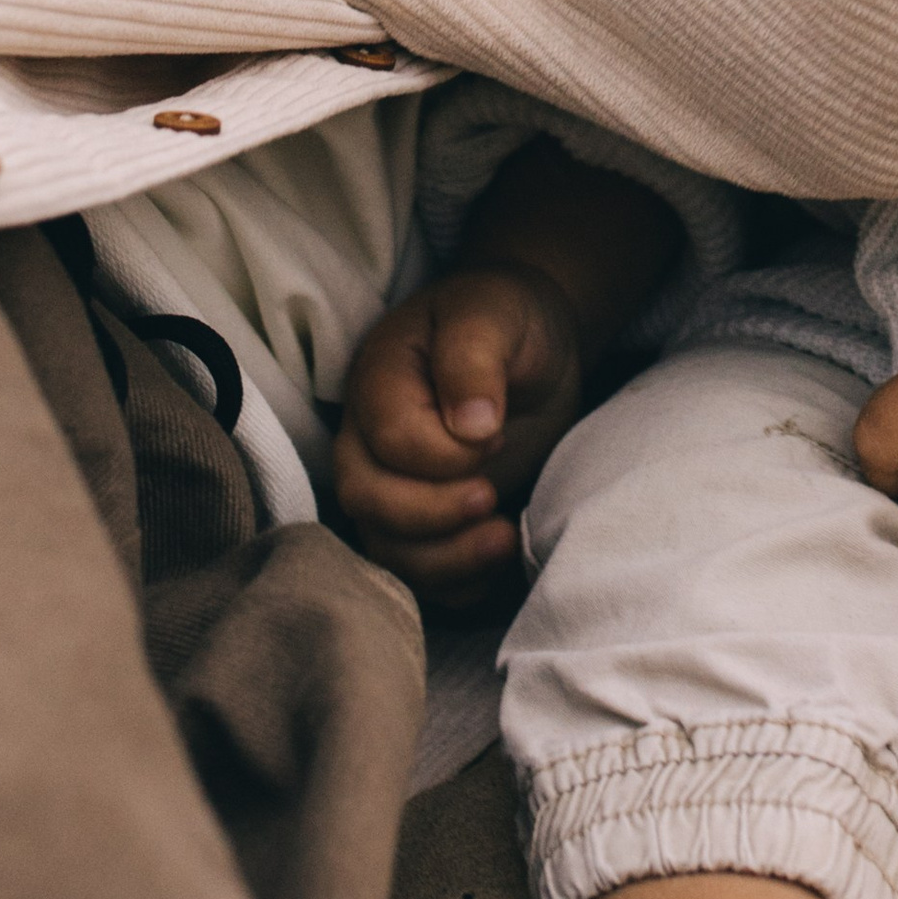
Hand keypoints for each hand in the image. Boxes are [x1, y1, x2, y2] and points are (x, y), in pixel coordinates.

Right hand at [333, 261, 590, 608]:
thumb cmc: (507, 320)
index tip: (498, 430)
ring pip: (387, 548)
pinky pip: (420, 574)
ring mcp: (394, 484)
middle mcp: (370, 439)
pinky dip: (458, 583)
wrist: (530, 344)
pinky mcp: (425, 521)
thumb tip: (472, 426)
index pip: (390, 441)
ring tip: (505, 539)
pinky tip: (499, 557)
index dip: (445, 454)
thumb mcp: (495, 316)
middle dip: (433, 516)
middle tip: (493, 497)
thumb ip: (475, 358)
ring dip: (446, 560)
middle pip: (367, 500)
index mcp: (379, 380)